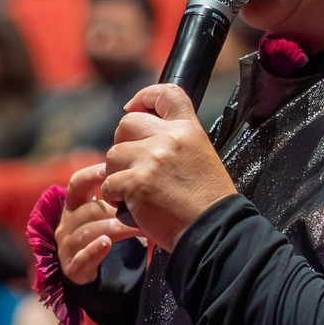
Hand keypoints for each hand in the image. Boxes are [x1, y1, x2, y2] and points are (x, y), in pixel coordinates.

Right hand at [54, 163, 144, 285]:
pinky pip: (82, 257)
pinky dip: (94, 250)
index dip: (92, 175)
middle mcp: (67, 224)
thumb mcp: (108, 212)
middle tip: (143, 207)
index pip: (76, 184)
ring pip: (88, 232)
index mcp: (74, 206)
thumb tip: (141, 168)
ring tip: (137, 228)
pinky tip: (106, 244)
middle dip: (116, 208)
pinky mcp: (73, 267)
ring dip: (115, 228)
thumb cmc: (105, 234)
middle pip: (89, 210)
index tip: (113, 170)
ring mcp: (67, 246)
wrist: (94, 273)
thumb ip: (117, 194)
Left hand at [101, 86, 237, 253]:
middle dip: (123, 143)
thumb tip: (147, 137)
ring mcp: (151, 160)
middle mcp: (169, 138)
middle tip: (133, 165)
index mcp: (188, 129)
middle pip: (127, 123)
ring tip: (133, 190)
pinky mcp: (136, 183)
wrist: (214, 231)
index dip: (144, 97)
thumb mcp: (202, 157)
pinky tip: (130, 205)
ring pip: (113, 154)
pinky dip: (115, 196)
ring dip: (116, 172)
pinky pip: (109, 183)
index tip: (133, 107)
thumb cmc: (208, 202)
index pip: (165, 93)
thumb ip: (177, 142)